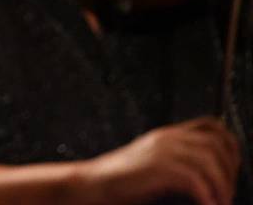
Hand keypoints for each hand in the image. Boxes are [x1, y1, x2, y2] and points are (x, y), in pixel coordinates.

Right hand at [83, 117, 239, 204]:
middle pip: (218, 144)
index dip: (230, 148)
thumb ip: (177, 162)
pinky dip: (207, 197)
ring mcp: (161, 151)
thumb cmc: (121, 183)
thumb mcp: (152, 164)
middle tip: (225, 194)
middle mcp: (167, 138)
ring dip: (221, 188)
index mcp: (167, 135)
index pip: (212, 126)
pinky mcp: (157, 168)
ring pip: (210, 162)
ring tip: (216, 204)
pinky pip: (195, 181)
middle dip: (230, 172)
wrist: (91, 185)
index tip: (231, 173)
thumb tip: (213, 179)